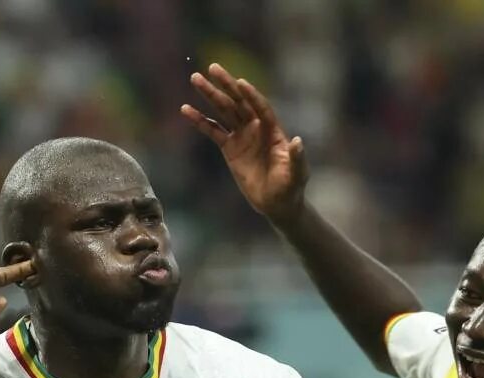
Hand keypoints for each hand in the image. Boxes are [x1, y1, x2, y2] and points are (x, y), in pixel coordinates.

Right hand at [181, 64, 308, 226]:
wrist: (277, 204)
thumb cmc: (291, 188)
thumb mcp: (297, 173)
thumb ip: (296, 157)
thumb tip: (297, 141)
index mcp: (273, 130)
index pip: (261, 107)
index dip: (252, 96)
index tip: (240, 83)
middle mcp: (257, 127)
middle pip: (239, 102)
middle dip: (226, 85)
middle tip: (212, 68)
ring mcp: (242, 135)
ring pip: (224, 110)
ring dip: (210, 95)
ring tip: (195, 79)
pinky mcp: (230, 147)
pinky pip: (212, 130)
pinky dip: (199, 120)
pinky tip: (185, 109)